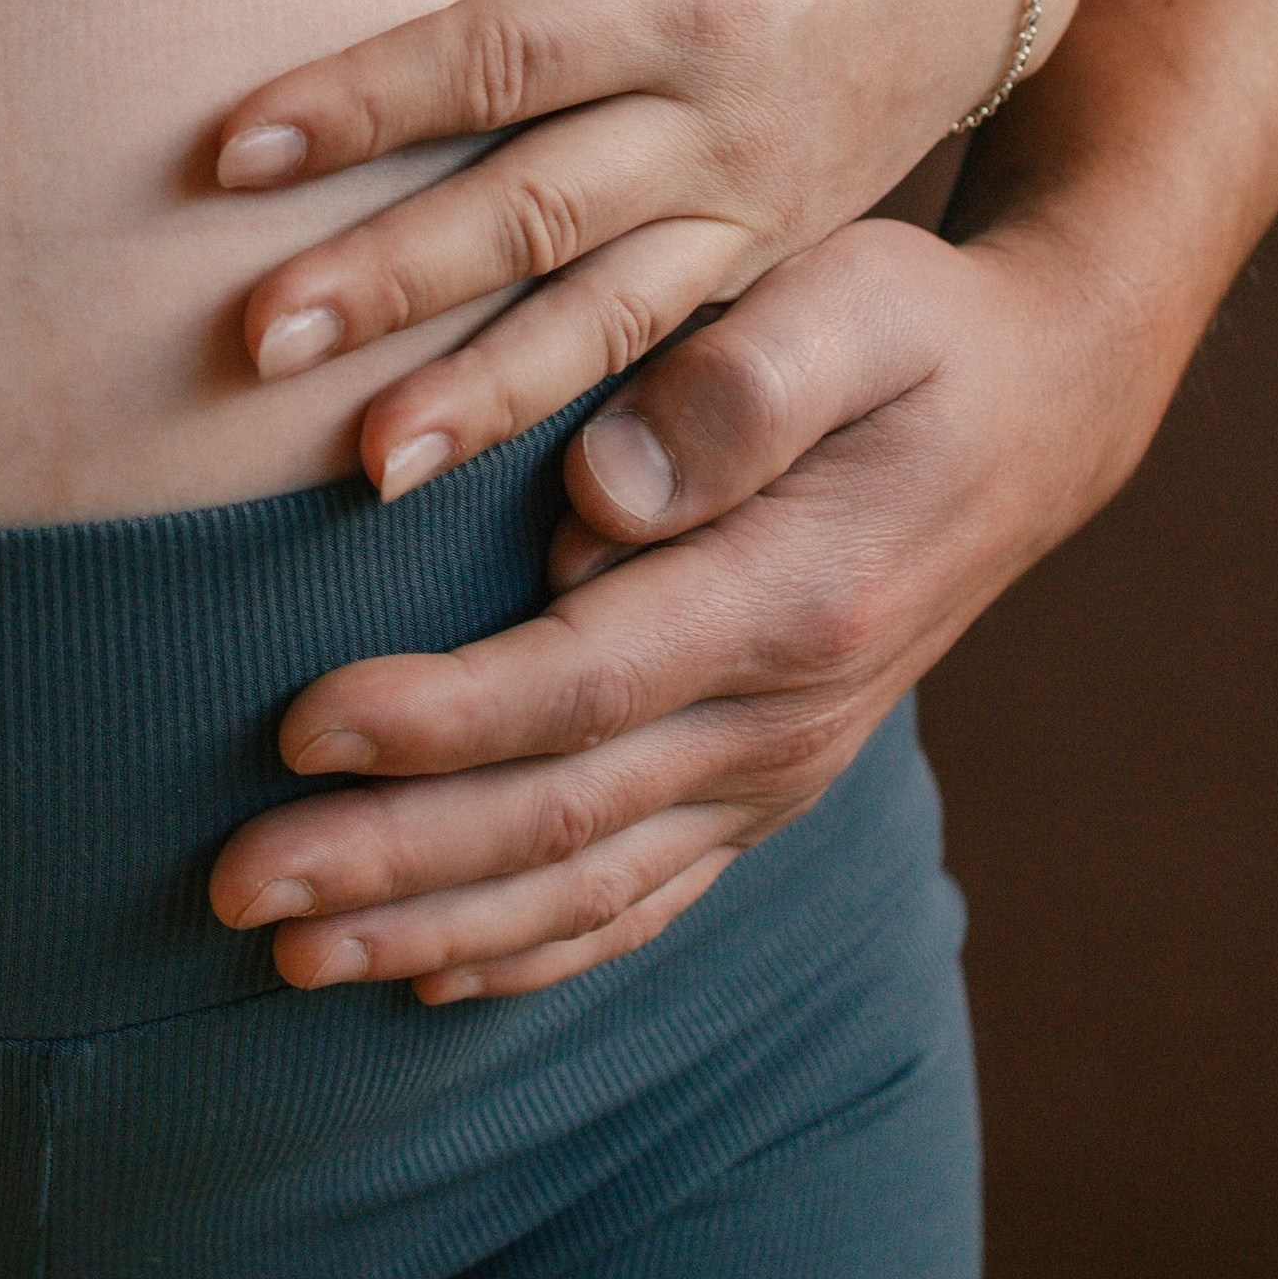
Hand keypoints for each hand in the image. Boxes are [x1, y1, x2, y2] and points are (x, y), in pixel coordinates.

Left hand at [208, 213, 1130, 995]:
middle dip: (389, 861)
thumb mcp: (853, 303)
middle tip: (236, 887)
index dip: (437, 721)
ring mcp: (776, 771)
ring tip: (286, 955)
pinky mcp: (761, 788)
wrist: (1041, 414)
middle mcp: (784, 718)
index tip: (297, 727)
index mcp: (790, 599)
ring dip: (429, 928)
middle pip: (560, 817)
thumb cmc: (916, 333)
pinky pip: (644, 902)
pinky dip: (533, 950)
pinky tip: (423, 974)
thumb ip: (735, 388)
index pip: (580, 684)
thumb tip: (599, 491)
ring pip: (588, 886)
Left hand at [214, 0, 1067, 494]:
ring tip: (363, 471)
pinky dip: (575, 433)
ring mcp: (748, 218)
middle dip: (394, 283)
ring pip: (601, 326)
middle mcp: (720, 125)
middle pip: (534, 213)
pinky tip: (482, 499)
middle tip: (253, 347)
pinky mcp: (759, 274)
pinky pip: (658, 366)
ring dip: (479, 400)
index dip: (366, 102)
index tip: (231, 151)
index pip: (500, 57)